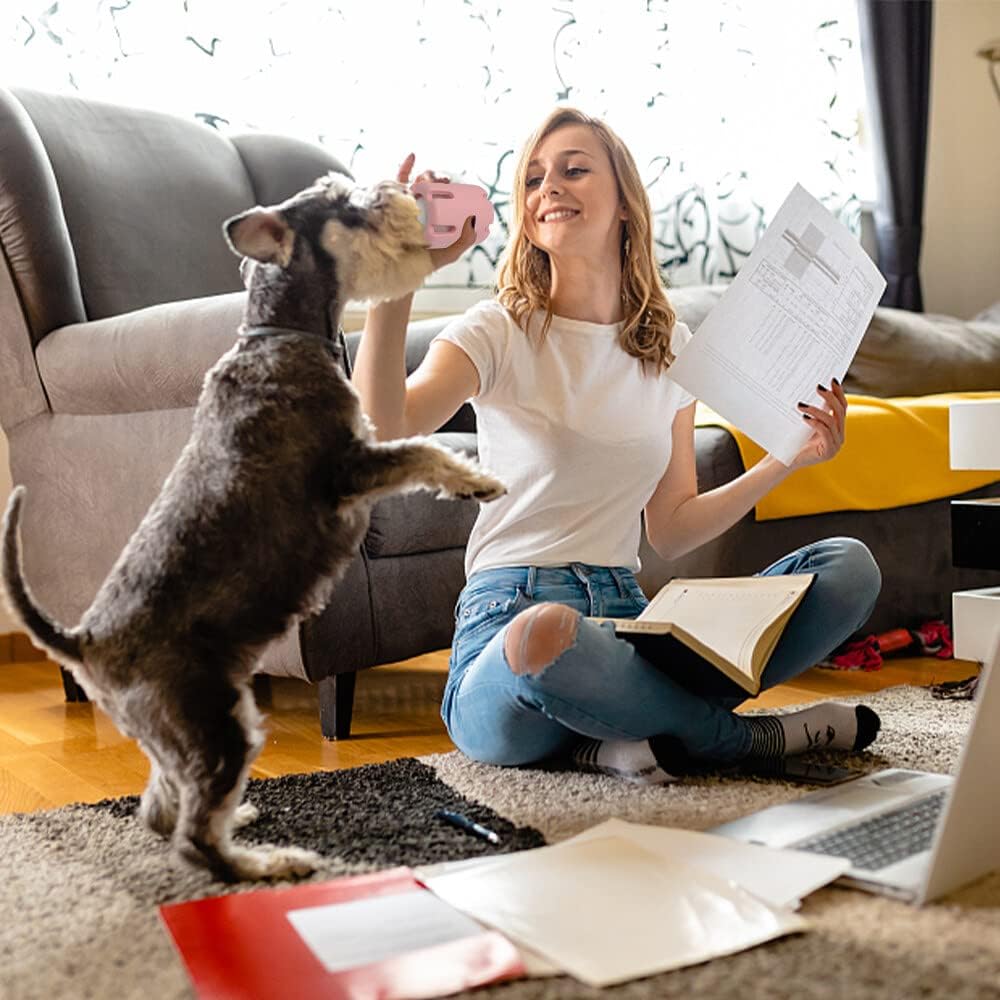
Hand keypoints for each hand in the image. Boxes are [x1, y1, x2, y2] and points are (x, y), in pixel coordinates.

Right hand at [397, 153, 477, 269]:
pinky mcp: (391, 201)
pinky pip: (398, 181)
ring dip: (426, 175)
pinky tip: (413, 156)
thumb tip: (474, 221)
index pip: (445, 199)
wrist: (393, 270)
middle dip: (438, 180)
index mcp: (434, 219)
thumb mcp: (445, 255)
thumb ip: (462, 242)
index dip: (452, 191)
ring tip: (429, 178)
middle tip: (444, 182)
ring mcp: (406, 204)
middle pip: (432, 188)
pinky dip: (406, 166)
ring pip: (417, 183)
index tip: (457, 189)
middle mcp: (420, 210)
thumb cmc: (419, 264)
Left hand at [786, 378, 846, 468]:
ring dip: (816, 410)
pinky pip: (825, 433)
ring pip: (831, 421)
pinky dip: (815, 423)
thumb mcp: (806, 422)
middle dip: (830, 397)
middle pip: (840, 412)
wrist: (784, 460)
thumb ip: (814, 410)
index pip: (842, 407)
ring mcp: (835, 445)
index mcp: (837, 428)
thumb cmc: (793, 439)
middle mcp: (839, 436)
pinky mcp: (828, 452)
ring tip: (801, 405)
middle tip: (818, 387)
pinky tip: (804, 417)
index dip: (839, 393)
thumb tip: (816, 386)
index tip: (832, 380)